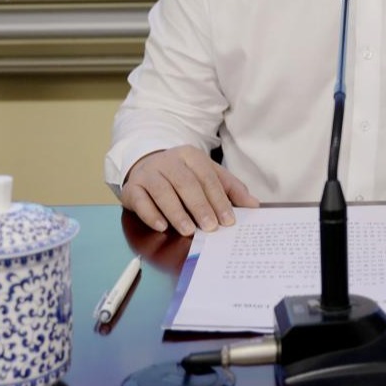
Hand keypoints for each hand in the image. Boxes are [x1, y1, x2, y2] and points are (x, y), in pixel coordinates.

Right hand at [121, 145, 258, 235]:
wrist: (146, 165)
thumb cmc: (183, 174)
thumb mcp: (207, 175)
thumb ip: (230, 188)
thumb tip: (253, 205)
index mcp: (191, 155)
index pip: (207, 177)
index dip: (219, 199)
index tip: (229, 220)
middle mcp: (169, 161)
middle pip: (186, 183)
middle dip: (200, 206)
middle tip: (211, 227)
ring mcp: (149, 173)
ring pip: (162, 191)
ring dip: (176, 212)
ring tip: (188, 230)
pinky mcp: (132, 187)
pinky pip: (141, 200)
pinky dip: (151, 214)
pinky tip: (161, 226)